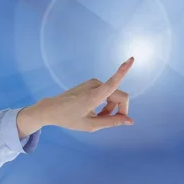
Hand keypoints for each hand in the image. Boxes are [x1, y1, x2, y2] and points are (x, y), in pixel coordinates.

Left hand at [18, 57, 134, 134]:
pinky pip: (106, 93)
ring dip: (109, 108)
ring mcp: (93, 82)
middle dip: (117, 110)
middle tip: (106, 121)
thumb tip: (130, 121)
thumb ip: (112, 122)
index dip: (123, 71)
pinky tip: (93, 110)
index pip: (113, 82)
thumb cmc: (69, 118)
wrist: (51, 109)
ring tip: (96, 116)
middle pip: (119, 96)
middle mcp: (95, 85)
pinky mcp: (91, 83)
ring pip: (113, 95)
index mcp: (94, 96)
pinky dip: (104, 103)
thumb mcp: (91, 125)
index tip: (132, 58)